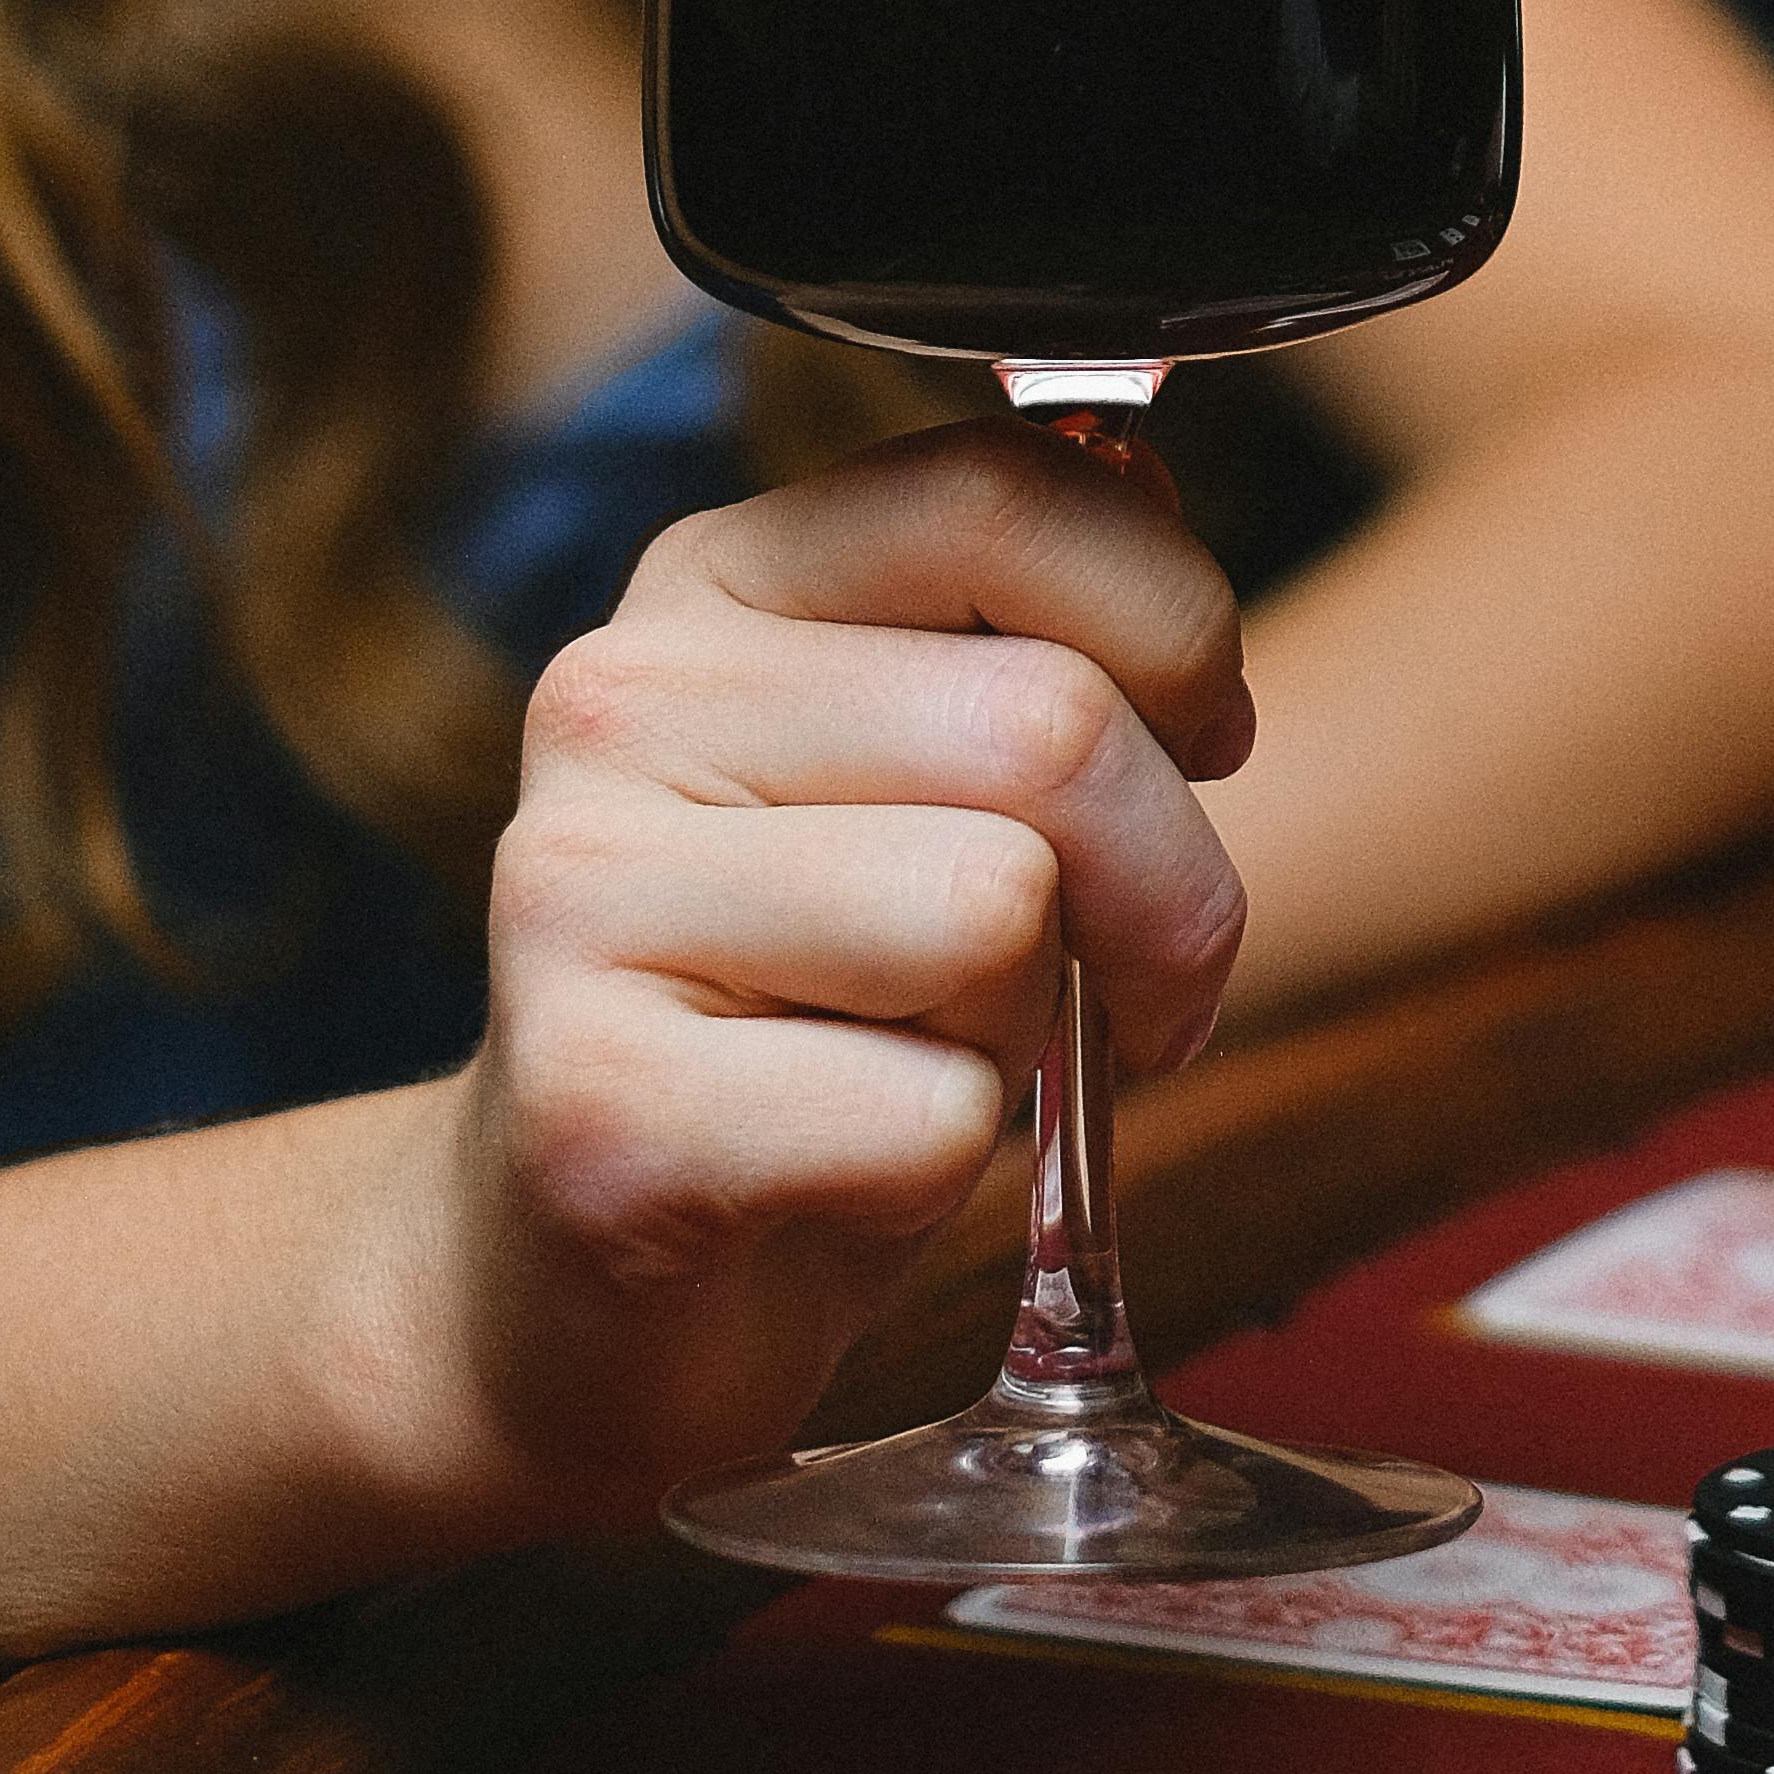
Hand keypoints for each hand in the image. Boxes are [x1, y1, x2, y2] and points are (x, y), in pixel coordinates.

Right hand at [405, 421, 1252, 1521]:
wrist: (575, 1282)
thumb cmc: (810, 1014)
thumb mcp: (927, 771)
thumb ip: (1032, 629)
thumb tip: (1157, 517)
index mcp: (715, 581)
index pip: (1003, 491)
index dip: (1175, 625)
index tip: (1198, 737)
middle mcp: (617, 700)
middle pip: (1046, 722)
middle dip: (1168, 885)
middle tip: (1135, 985)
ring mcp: (579, 898)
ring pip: (997, 910)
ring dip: (1037, 1027)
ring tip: (934, 1060)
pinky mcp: (592, 1109)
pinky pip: (927, 1114)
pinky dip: (948, 1167)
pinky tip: (842, 1168)